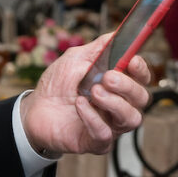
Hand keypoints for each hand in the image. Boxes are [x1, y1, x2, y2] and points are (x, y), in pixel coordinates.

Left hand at [19, 34, 149, 155]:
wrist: (35, 108)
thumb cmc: (57, 84)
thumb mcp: (75, 59)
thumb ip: (98, 48)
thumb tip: (117, 35)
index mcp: (117, 84)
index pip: (142, 78)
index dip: (141, 69)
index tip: (131, 61)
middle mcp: (119, 105)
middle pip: (142, 98)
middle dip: (127, 86)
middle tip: (107, 78)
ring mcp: (110, 124)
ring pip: (131, 119)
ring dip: (114, 103)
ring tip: (93, 92)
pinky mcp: (96, 142)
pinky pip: (106, 134)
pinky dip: (93, 118)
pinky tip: (79, 105)